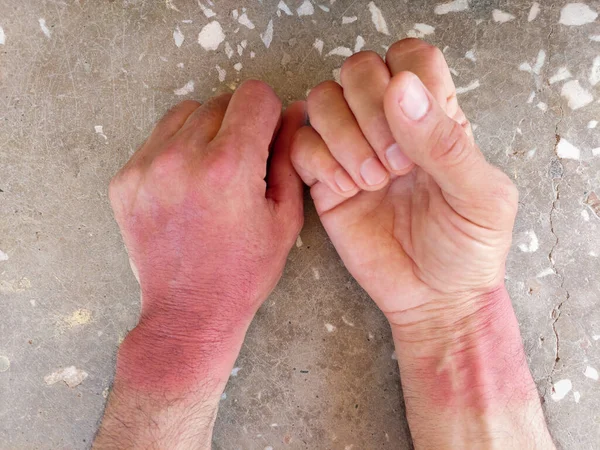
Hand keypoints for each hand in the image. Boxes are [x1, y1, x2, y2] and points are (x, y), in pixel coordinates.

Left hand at [96, 82, 304, 447]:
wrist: (188, 312)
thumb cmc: (243, 272)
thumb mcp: (284, 218)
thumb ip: (288, 158)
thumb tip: (292, 111)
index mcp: (229, 167)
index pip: (254, 95)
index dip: (269, 113)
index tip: (267, 137)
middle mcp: (183, 158)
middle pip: (220, 102)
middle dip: (239, 123)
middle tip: (242, 163)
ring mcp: (147, 168)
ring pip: (186, 114)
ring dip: (206, 131)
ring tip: (213, 172)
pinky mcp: (125, 180)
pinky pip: (158, 139)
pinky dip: (177, 150)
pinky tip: (187, 185)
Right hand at [292, 40, 553, 449]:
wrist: (436, 299)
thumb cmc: (468, 249)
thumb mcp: (479, 197)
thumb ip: (445, 140)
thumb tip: (401, 86)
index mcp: (435, 118)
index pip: (411, 58)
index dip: (408, 82)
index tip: (420, 134)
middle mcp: (390, 126)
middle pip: (358, 69)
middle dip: (371, 110)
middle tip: (397, 164)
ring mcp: (353, 151)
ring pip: (321, 100)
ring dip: (344, 136)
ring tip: (373, 180)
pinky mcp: (325, 182)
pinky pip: (301, 146)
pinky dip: (320, 162)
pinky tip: (349, 190)